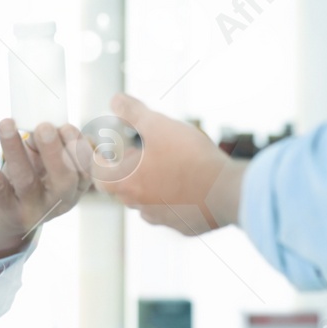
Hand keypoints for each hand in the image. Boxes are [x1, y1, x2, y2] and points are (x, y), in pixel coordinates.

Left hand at [0, 119, 92, 256]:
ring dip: (15, 149)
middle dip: (55, 151)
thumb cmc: (36, 178)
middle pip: (63, 179)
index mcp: (77, 186)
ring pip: (26, 180)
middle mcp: (58, 201)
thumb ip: (48, 144)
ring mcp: (32, 208)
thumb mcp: (49, 163)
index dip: (78, 148)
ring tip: (6, 124)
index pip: (85, 169)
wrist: (11, 216)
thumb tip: (36, 127)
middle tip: (45, 127)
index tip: (65, 126)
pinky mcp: (5, 209)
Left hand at [97, 93, 246, 235]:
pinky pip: (170, 212)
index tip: (107, 148)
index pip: (98, 173)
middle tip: (137, 152)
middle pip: (121, 187)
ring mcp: (162, 219)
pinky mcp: (183, 226)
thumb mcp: (158, 125)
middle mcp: (139, 205)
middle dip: (126, 169)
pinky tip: (187, 184)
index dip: (100, 158)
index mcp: (125, 182)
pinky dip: (173, 199)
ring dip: (149, 185)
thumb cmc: (190, 157)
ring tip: (164, 165)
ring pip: (145, 202)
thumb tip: (115, 101)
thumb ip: (133, 113)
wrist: (228, 191)